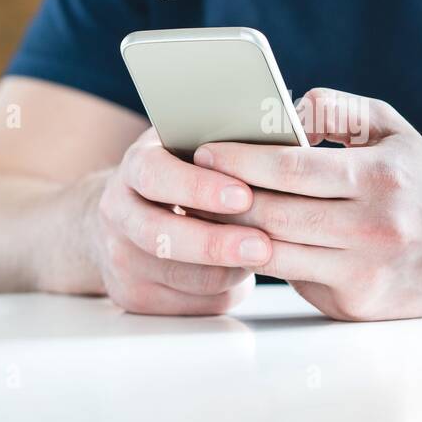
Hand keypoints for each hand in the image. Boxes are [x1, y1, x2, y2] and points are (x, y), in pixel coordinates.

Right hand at [88, 128, 275, 314]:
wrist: (130, 217)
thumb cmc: (185, 175)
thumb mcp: (197, 146)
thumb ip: (237, 137)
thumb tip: (304, 118)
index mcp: (136, 165)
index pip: (157, 175)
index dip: (199, 187)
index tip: (245, 195)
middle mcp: (118, 212)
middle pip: (160, 236)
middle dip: (215, 243)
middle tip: (262, 245)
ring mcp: (120, 258)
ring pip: (181, 276)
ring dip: (228, 270)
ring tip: (263, 255)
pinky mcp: (133, 296)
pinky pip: (190, 304)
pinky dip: (224, 292)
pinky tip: (240, 273)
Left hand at [194, 89, 421, 320]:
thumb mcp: (392, 129)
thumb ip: (337, 110)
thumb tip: (283, 108)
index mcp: (380, 178)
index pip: (292, 168)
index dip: (241, 159)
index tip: (205, 150)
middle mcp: (374, 228)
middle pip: (274, 215)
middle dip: (225, 199)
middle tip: (190, 183)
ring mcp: (364, 272)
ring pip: (275, 253)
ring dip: (233, 234)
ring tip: (203, 212)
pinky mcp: (355, 305)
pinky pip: (294, 279)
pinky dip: (264, 260)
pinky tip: (241, 242)